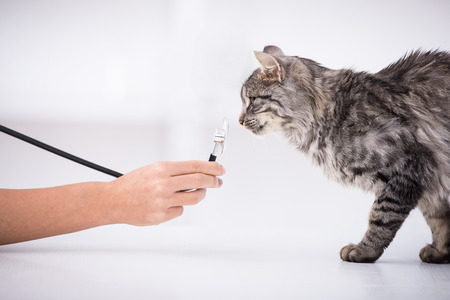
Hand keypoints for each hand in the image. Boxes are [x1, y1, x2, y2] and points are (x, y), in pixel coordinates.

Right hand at [107, 161, 224, 225]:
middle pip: (199, 181)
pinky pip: (180, 210)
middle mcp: (163, 184)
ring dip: (200, 194)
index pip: (195, 166)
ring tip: (197, 192)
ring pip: (194, 198)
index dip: (211, 167)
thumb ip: (174, 172)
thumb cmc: (132, 184)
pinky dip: (179, 206)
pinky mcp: (161, 216)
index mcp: (162, 169)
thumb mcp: (153, 169)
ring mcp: (163, 201)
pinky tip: (168, 204)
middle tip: (218, 181)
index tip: (220, 169)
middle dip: (213, 181)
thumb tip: (198, 173)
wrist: (113, 201)